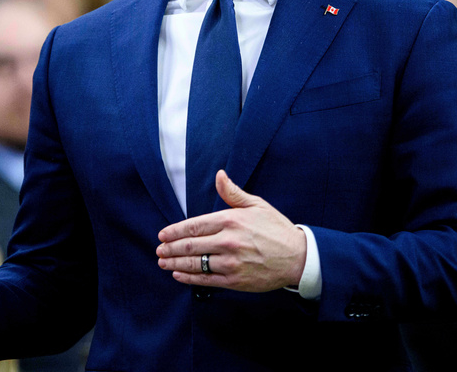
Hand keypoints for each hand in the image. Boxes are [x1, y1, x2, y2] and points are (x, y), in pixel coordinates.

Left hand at [156, 170, 306, 291]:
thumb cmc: (276, 228)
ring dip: (175, 263)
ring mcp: (230, 262)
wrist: (297, 257)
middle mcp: (228, 241)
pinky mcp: (235, 280)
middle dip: (170, 248)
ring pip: (195, 264)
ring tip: (163, 262)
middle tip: (159, 250)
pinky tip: (178, 275)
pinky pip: (206, 280)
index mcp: (230, 220)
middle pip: (190, 246)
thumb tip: (219, 175)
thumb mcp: (257, 204)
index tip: (162, 235)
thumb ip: (233, 192)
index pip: (194, 226)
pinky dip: (189, 278)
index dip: (175, 232)